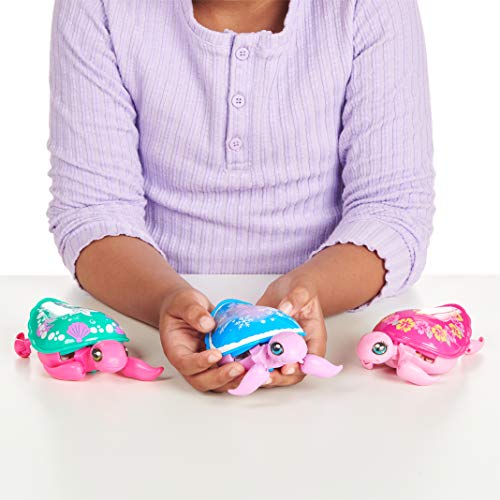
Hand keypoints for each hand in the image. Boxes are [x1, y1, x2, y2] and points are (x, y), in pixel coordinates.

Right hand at [159, 286, 244, 391]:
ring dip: (233, 381)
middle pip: (201, 380)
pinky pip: (229, 375)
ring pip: (217, 383)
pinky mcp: (219, 363)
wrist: (189, 308)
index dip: (200, 363)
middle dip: (221, 378)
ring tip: (251, 372)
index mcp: (176, 349)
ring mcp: (205, 365)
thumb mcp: (185, 302)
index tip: (216, 354)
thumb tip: (208, 324)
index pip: (185, 363)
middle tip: (238, 368)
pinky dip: (241, 375)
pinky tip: (255, 368)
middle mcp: (190, 362)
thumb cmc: (182, 306)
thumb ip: (193, 312)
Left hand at [256, 272, 326, 387]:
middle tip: (260, 375)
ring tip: (245, 371)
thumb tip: (285, 309)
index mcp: (312, 340)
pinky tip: (235, 360)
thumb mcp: (302, 290)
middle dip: (275, 377)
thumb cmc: (302, 289)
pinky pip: (258, 358)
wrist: (287, 287)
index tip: (285, 368)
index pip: (309, 361)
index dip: (298, 368)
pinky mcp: (265, 346)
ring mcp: (280, 350)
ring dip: (259, 373)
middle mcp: (296, 349)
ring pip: (272, 369)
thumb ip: (296, 299)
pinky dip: (248, 362)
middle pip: (289, 372)